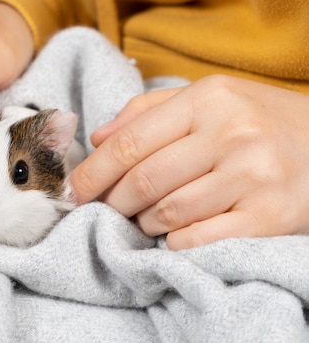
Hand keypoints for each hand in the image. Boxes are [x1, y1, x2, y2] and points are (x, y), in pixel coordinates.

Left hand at [69, 75, 308, 249]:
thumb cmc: (260, 124)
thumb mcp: (210, 100)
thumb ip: (149, 112)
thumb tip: (98, 138)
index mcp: (209, 99)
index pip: (129, 142)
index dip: (93, 172)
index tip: (72, 191)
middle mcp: (231, 134)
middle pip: (142, 181)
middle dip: (113, 203)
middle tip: (107, 210)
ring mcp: (253, 176)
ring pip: (166, 213)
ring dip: (144, 223)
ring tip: (147, 218)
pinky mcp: (270, 217)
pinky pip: (196, 240)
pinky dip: (174, 242)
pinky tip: (176, 234)